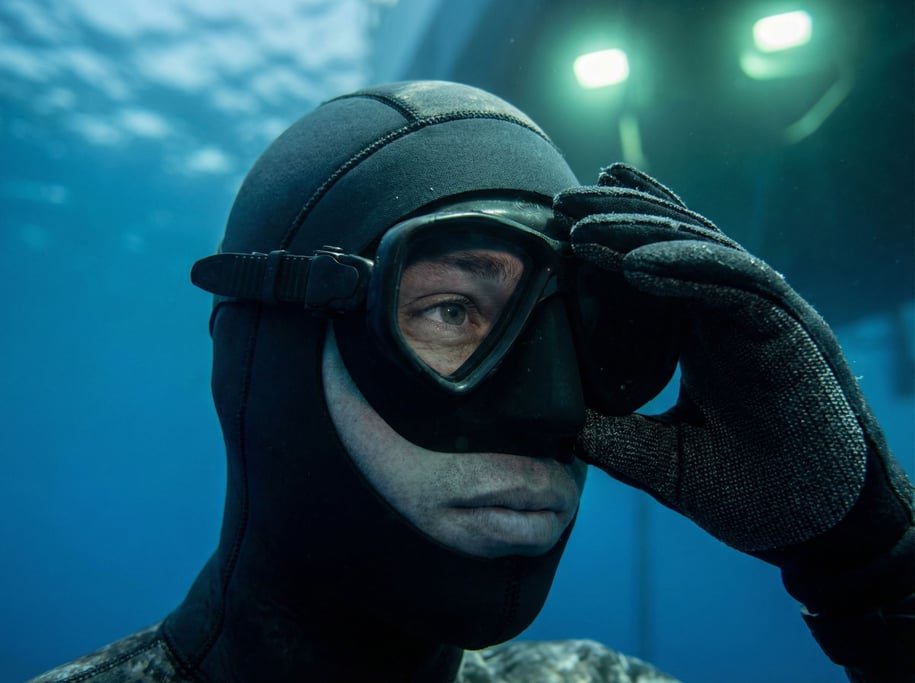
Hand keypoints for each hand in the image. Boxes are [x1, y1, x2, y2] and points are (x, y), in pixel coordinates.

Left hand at [555, 164, 914, 675]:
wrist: (808, 528)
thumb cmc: (742, 491)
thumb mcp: (658, 457)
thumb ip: (610, 434)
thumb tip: (552, 421)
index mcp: (701, 335)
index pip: (658, 264)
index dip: (615, 233)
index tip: (564, 217)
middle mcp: (729, 314)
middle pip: (673, 240)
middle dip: (617, 215)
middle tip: (562, 201)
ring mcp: (760, 318)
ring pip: (702, 249)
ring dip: (642, 231)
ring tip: (584, 226)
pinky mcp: (788, 332)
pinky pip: (736, 286)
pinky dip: (689, 268)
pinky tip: (637, 264)